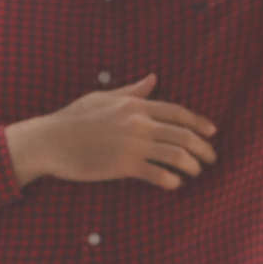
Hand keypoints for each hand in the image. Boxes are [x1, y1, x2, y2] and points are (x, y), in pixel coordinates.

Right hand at [5, 74, 217, 190]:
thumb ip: (131, 91)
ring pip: (177, 155)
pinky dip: (172, 181)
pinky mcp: (124, 165)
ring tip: (196, 172)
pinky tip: (174, 184)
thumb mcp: (102, 98)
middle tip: (211, 158)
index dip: (199, 123)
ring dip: (192, 166)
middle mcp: (138, 122)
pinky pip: (158, 174)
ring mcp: (132, 144)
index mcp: (135, 105)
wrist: (50, 140)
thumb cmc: (73, 118)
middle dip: (203, 148)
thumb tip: (153, 78)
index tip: (212, 132)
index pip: (178, 112)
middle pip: (183, 135)